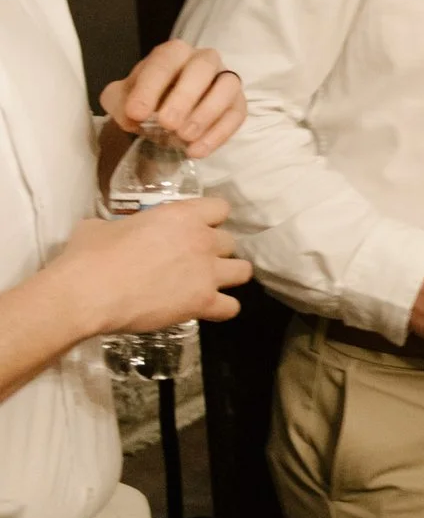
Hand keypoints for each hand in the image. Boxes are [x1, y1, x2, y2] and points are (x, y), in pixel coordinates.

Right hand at [46, 199, 246, 334]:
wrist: (86, 294)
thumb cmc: (89, 256)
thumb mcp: (101, 226)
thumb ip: (119, 226)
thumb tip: (110, 232)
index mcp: (181, 216)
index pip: (220, 208)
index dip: (209, 220)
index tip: (194, 229)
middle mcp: (202, 241)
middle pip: (230, 242)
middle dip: (214, 251)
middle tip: (192, 262)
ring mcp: (206, 273)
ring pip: (243, 271)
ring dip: (228, 276)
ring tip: (208, 284)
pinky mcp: (203, 302)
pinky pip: (232, 308)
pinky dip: (222, 309)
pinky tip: (206, 309)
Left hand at [99, 41, 245, 156]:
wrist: (164, 115)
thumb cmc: (146, 100)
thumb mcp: (121, 98)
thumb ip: (120, 101)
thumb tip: (132, 116)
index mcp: (172, 53)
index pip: (163, 63)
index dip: (150, 87)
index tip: (136, 114)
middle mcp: (203, 59)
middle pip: (201, 69)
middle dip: (184, 97)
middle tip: (167, 124)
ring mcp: (226, 79)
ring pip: (227, 87)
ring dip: (206, 114)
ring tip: (184, 137)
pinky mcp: (238, 103)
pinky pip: (237, 114)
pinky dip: (219, 133)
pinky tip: (197, 150)